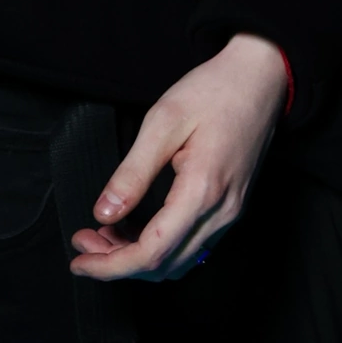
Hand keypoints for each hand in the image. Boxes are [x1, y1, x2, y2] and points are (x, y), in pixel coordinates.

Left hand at [69, 34, 286, 281]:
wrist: (261, 76)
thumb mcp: (164, 120)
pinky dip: (160, 247)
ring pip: (179, 260)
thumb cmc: (215, 90)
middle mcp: (222, 212)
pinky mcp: (231, 207)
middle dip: (117, 263)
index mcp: (203, 190)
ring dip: (138, 258)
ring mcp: (231, 212)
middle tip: (83, 241)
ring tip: (105, 235)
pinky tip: (136, 227)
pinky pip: (193, 245)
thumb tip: (104, 213)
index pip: (152, 253)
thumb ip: (132, 172)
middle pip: (164, 265)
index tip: (80, 261)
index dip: (110, 266)